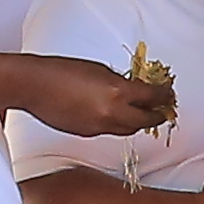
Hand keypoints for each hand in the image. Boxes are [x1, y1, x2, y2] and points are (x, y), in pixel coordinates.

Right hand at [10, 51, 178, 140]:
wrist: (34, 86)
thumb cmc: (63, 70)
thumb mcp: (100, 70)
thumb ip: (121, 82)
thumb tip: (135, 90)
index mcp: (118, 92)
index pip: (153, 97)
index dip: (165, 94)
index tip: (169, 91)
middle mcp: (113, 113)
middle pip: (147, 120)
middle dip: (158, 114)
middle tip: (164, 108)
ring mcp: (101, 126)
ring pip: (130, 129)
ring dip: (139, 122)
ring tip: (143, 113)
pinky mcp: (89, 134)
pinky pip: (111, 131)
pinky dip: (118, 124)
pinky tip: (116, 115)